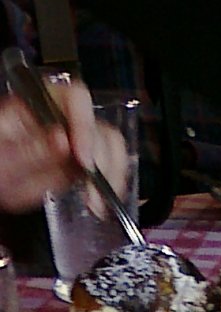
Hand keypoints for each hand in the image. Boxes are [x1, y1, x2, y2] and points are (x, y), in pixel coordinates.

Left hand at [0, 78, 124, 212]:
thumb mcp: (4, 156)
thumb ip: (32, 148)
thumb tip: (63, 140)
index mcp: (38, 104)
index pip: (75, 99)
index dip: (84, 125)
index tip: (83, 157)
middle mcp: (62, 119)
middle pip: (99, 126)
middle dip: (102, 158)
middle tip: (93, 184)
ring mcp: (75, 142)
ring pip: (111, 147)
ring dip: (111, 175)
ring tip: (96, 200)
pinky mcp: (83, 165)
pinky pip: (109, 169)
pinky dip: (111, 187)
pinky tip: (98, 204)